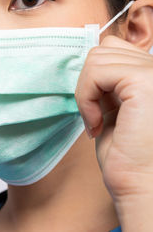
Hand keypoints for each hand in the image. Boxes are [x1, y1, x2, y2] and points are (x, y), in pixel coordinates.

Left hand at [75, 36, 152, 199]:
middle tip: (95, 117)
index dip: (95, 77)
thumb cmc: (126, 154)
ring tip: (97, 121)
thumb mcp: (114, 107)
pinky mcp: (144, 81)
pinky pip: (96, 72)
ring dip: (86, 92)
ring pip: (97, 57)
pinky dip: (86, 97)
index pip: (114, 47)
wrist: (140, 184)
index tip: (96, 109)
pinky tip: (97, 123)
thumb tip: (91, 61)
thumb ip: (108, 81)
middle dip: (89, 84)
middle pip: (104, 49)